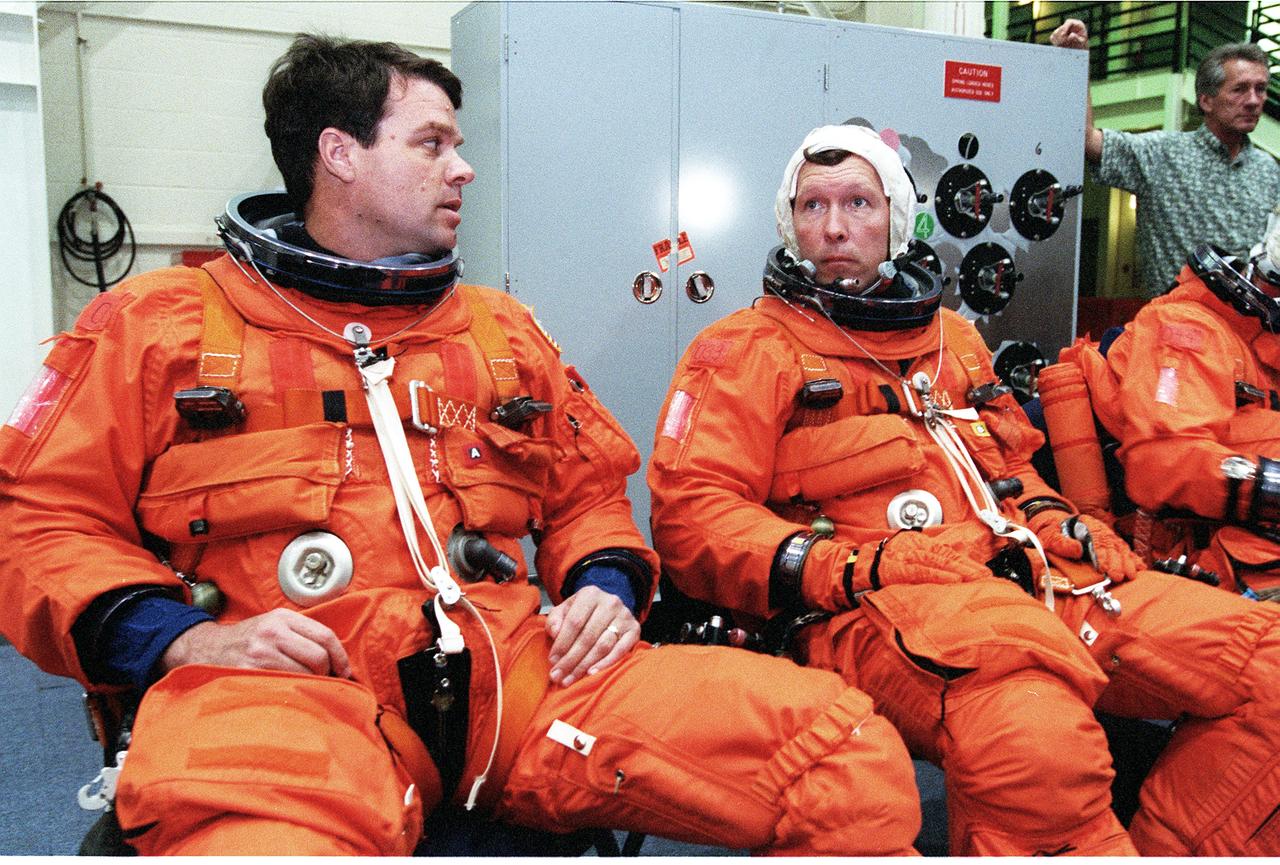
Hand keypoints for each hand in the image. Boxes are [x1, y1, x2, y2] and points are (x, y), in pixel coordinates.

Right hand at [159, 608, 351, 677]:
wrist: (205, 648)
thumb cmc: (246, 640)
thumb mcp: (273, 624)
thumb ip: (301, 634)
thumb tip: (337, 660)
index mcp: (282, 618)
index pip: (325, 636)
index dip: (340, 657)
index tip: (345, 671)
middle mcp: (271, 632)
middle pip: (318, 656)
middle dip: (327, 673)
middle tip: (325, 682)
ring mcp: (259, 653)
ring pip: (303, 673)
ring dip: (311, 685)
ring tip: (307, 688)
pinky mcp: (248, 672)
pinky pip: (282, 686)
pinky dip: (292, 692)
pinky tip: (291, 694)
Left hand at [545, 585, 638, 686]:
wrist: (607, 608)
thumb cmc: (582, 613)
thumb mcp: (564, 611)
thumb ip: (554, 620)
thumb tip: (554, 633)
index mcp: (590, 594)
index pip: (574, 622)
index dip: (562, 643)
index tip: (552, 661)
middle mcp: (610, 602)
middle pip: (588, 636)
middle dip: (571, 659)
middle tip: (559, 675)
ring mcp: (624, 616)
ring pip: (602, 645)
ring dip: (585, 665)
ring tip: (571, 678)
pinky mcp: (634, 629)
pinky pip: (620, 650)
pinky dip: (605, 663)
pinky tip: (592, 673)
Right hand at [868, 530, 992, 587]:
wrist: (858, 568)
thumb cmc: (883, 564)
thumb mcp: (907, 555)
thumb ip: (926, 561)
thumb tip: (949, 569)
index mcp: (918, 543)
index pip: (946, 551)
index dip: (965, 560)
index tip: (981, 570)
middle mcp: (915, 547)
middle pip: (946, 555)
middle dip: (967, 565)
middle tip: (985, 574)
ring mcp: (907, 557)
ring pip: (937, 561)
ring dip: (958, 569)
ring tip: (975, 577)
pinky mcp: (899, 569)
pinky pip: (922, 572)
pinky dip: (938, 575)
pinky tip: (953, 580)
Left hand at [1027, 511, 1141, 582]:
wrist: (1056, 529)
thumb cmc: (1053, 535)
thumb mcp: (1050, 537)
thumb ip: (1061, 544)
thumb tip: (1077, 550)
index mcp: (1085, 523)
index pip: (1096, 538)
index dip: (1101, 554)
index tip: (1103, 568)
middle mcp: (1099, 528)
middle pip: (1111, 544)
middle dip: (1116, 562)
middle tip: (1118, 576)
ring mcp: (1107, 535)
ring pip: (1120, 547)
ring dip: (1127, 562)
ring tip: (1130, 575)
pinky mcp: (1112, 543)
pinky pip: (1125, 550)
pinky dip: (1133, 558)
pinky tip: (1140, 567)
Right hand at [1050, 18, 1088, 48]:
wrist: (1079, 50)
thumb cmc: (1082, 45)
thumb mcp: (1081, 43)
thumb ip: (1077, 39)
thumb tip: (1071, 35)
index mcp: (1078, 24)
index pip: (1069, 22)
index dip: (1065, 27)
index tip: (1063, 35)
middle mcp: (1070, 25)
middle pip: (1061, 28)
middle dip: (1061, 36)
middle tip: (1063, 44)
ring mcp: (1063, 29)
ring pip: (1055, 33)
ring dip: (1058, 40)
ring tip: (1063, 46)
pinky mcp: (1057, 35)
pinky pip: (1052, 37)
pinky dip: (1055, 42)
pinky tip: (1060, 46)